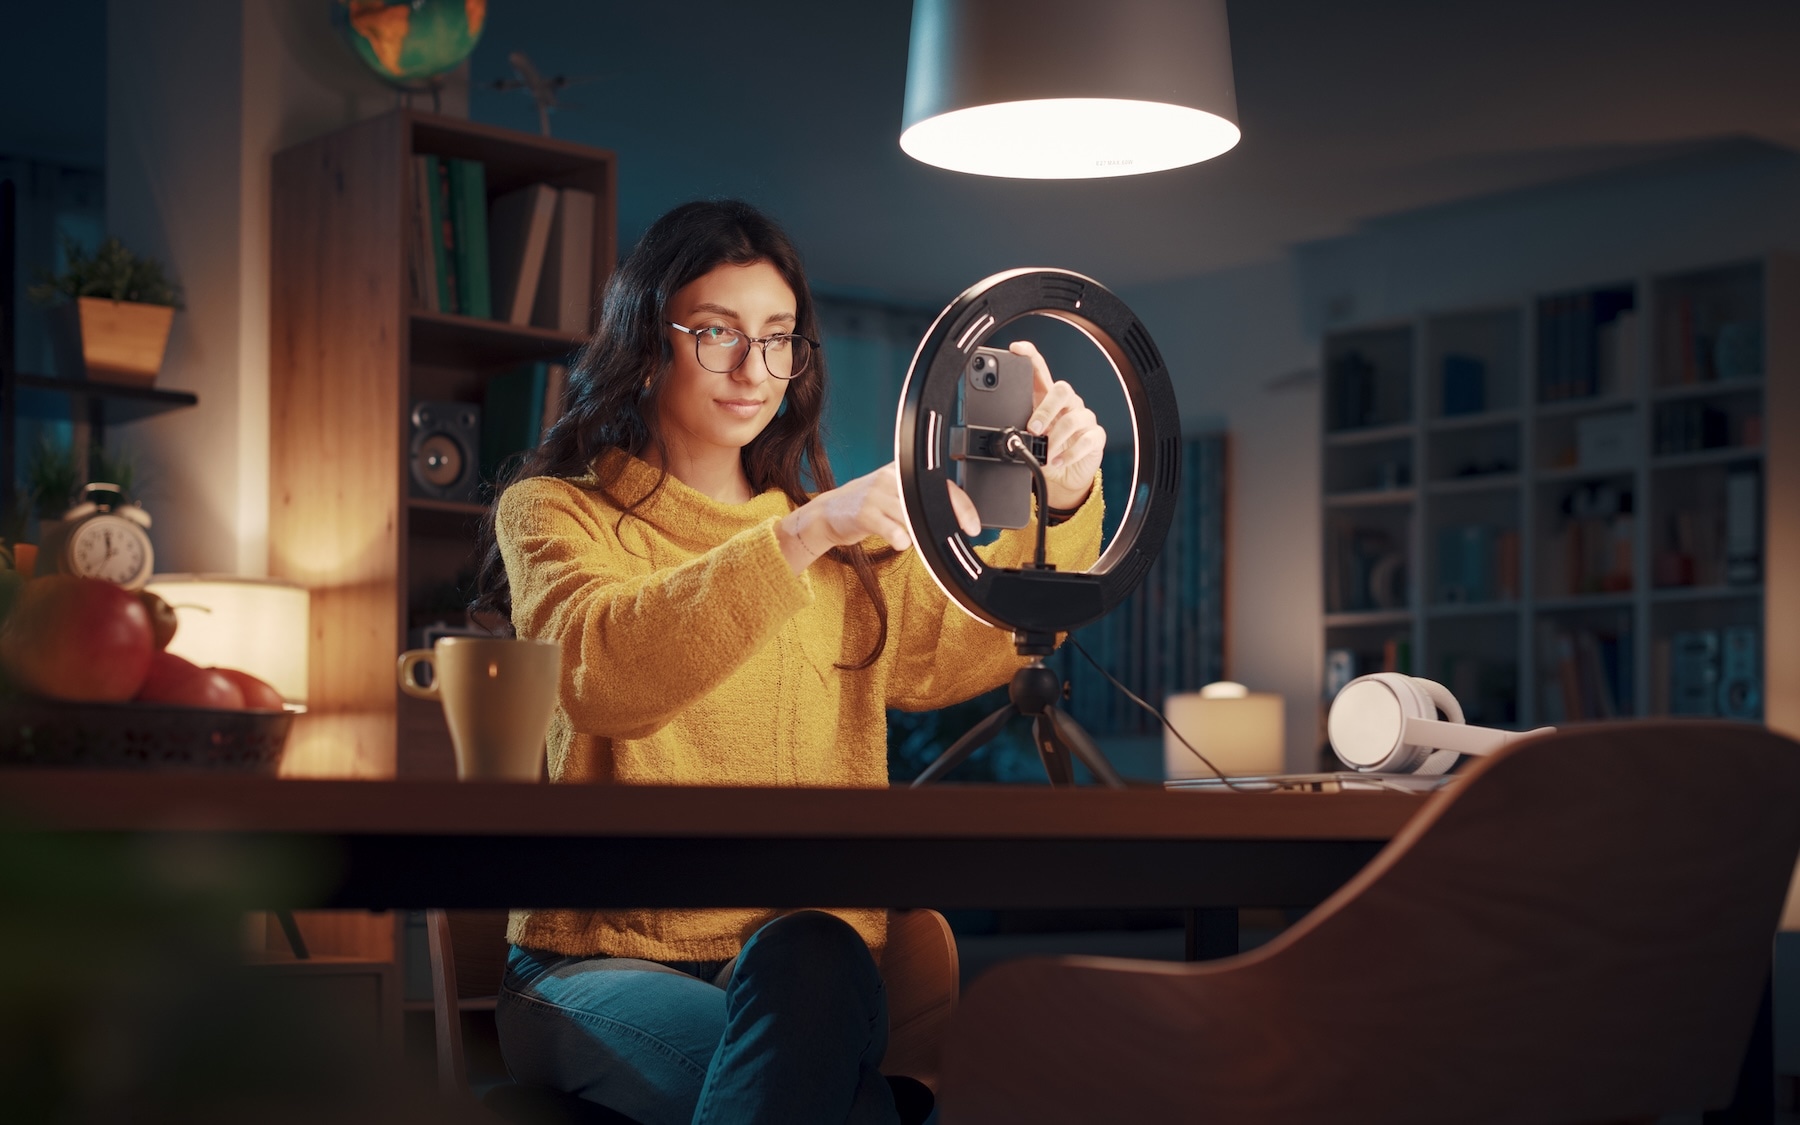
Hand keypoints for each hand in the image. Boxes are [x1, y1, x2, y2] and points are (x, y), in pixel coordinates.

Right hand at [778, 463, 981, 572]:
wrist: (829, 512)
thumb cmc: (868, 506)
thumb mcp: (895, 494)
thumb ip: (920, 499)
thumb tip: (956, 517)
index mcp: (902, 470)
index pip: (941, 484)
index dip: (962, 506)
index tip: (973, 526)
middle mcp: (890, 477)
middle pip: (930, 501)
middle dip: (946, 521)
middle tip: (950, 536)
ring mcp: (876, 494)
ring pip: (913, 518)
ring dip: (917, 534)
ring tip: (906, 535)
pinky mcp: (864, 512)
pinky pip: (894, 531)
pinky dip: (900, 541)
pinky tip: (897, 541)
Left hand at [1013, 340, 1105, 511]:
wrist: (1063, 476)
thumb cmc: (1045, 451)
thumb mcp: (1028, 437)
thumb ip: (1017, 427)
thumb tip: (995, 428)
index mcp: (1048, 397)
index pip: (1040, 369)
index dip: (1030, 355)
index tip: (1016, 349)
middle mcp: (1068, 404)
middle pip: (1062, 390)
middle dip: (1046, 409)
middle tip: (1033, 429)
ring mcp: (1084, 419)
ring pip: (1074, 418)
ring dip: (1056, 438)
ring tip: (1045, 453)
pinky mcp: (1095, 436)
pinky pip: (1086, 440)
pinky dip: (1069, 453)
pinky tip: (1058, 461)